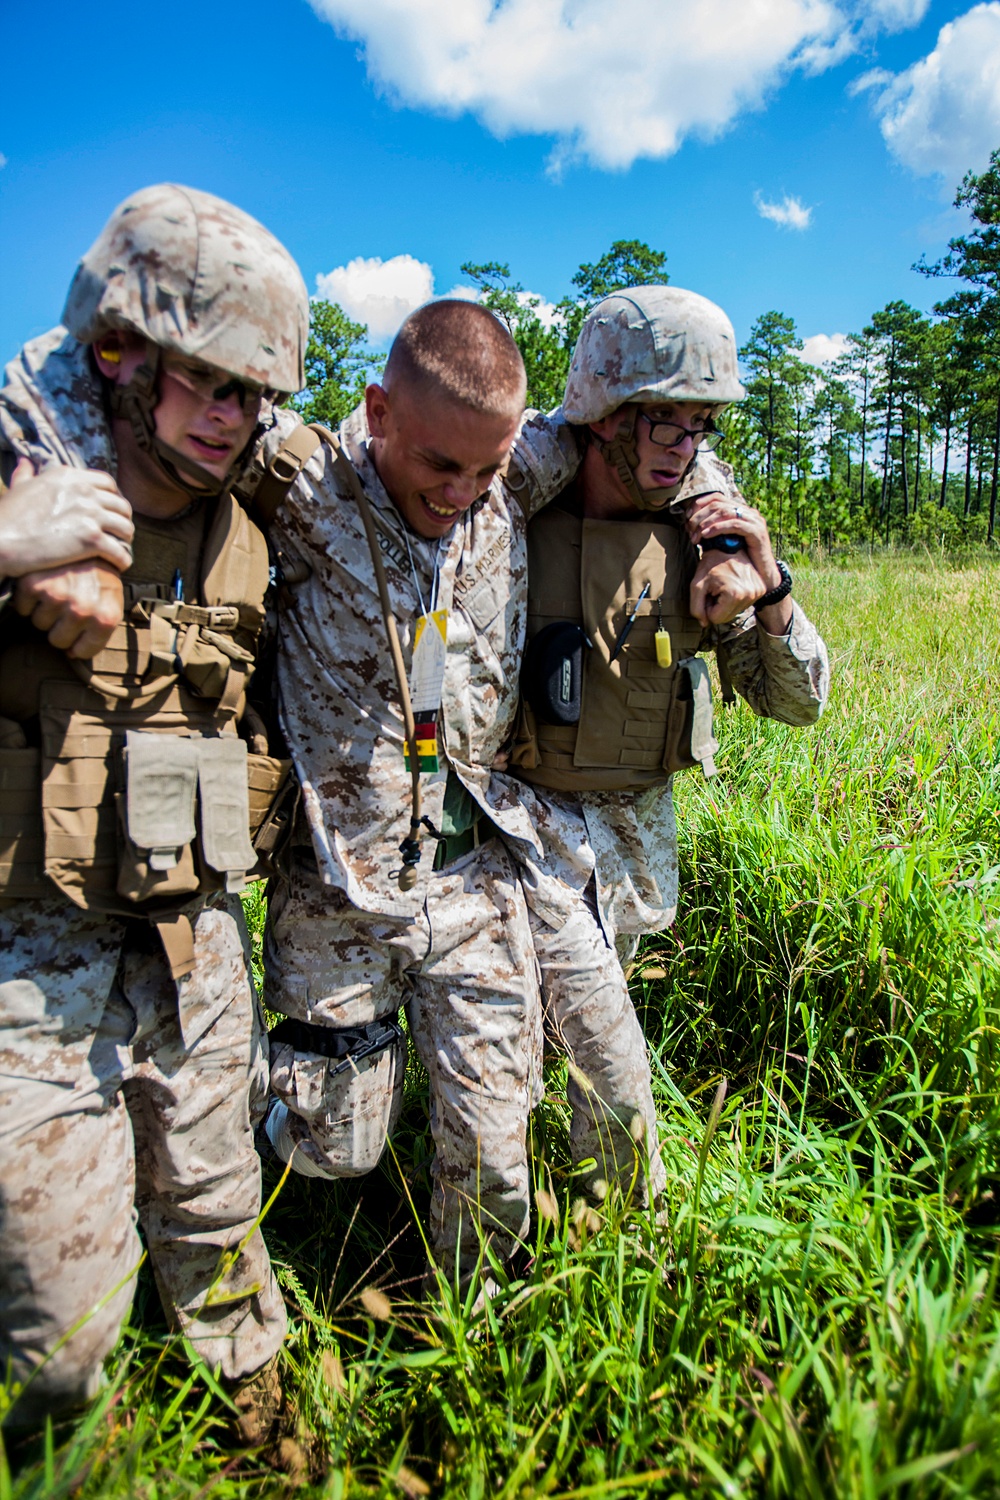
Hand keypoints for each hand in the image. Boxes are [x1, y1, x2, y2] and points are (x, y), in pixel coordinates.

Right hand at [0, 460, 133, 575]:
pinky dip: (123, 560)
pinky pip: (120, 552)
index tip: (111, 511)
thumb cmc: (6, 518)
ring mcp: (90, 514)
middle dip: (122, 520)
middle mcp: (84, 491)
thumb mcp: (18, 488)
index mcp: (69, 476)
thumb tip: (25, 462)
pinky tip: (118, 565)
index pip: (108, 483)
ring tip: (119, 549)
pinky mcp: (92, 539)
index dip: (114, 498)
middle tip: (118, 534)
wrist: (0, 541)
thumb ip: (27, 475)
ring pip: (126, 527)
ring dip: (125, 540)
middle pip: (121, 505)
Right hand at [13, 561, 124, 658]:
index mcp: (105, 618)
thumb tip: (74, 653)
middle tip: (67, 608)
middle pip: (57, 641)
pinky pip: (24, 608)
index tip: (78, 635)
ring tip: (58, 593)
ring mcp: (57, 596)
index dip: (79, 645)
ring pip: (39, 624)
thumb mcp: (113, 601)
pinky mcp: (35, 584)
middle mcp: (81, 610)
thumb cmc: (101, 573)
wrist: (86, 541)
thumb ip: (100, 628)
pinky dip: (30, 600)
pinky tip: (44, 586)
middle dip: (61, 628)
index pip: (83, 652)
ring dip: (46, 612)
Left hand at [684, 491, 781, 593]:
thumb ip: (713, 530)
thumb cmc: (741, 559)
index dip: (700, 504)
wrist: (762, 573)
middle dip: (700, 515)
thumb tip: (691, 525)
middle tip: (689, 529)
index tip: (687, 516)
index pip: (717, 497)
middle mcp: (749, 512)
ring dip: (706, 523)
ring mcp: (754, 520)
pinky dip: (717, 528)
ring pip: (724, 512)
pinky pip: (734, 525)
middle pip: (718, 504)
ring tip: (696, 535)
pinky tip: (706, 535)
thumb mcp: (725, 540)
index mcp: (741, 510)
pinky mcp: (756, 531)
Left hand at [689, 549, 766, 626]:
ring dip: (726, 603)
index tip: (708, 592)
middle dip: (717, 607)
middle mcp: (750, 595)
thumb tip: (705, 624)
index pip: (716, 619)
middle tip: (715, 589)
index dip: (708, 608)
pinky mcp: (761, 589)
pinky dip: (736, 598)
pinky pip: (743, 604)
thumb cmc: (710, 565)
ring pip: (735, 612)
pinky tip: (732, 584)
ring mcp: (758, 592)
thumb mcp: (696, 586)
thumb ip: (696, 608)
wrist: (728, 546)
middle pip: (727, 617)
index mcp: (735, 595)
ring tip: (724, 585)